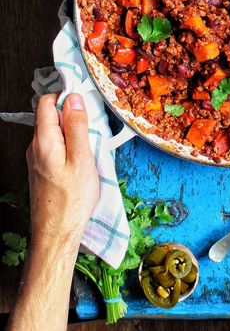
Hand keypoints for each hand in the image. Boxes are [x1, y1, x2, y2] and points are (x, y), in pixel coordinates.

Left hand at [26, 93, 99, 251]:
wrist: (56, 234)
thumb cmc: (71, 200)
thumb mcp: (81, 158)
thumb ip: (76, 126)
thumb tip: (74, 98)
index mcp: (43, 140)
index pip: (46, 102)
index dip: (65, 96)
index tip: (84, 101)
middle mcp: (35, 147)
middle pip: (48, 116)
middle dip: (70, 113)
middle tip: (92, 124)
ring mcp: (36, 159)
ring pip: (52, 132)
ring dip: (70, 130)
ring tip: (90, 145)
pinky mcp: (42, 170)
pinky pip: (53, 147)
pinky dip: (67, 145)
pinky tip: (82, 158)